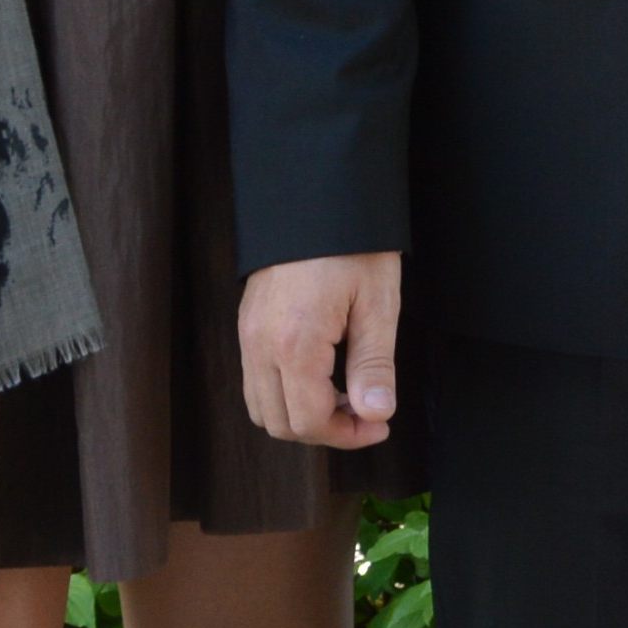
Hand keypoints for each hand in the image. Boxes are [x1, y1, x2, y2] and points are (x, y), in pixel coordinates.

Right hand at [239, 250, 402, 447]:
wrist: (319, 193)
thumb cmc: (354, 245)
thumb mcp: (377, 303)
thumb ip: (374, 365)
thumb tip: (376, 415)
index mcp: (294, 343)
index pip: (307, 421)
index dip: (346, 434)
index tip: (380, 424)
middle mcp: (260, 344)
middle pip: (279, 424)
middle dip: (324, 430)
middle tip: (366, 413)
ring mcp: (248, 334)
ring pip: (262, 406)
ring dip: (301, 414)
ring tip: (345, 395)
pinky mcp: (247, 323)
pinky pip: (256, 380)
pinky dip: (285, 392)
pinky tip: (322, 374)